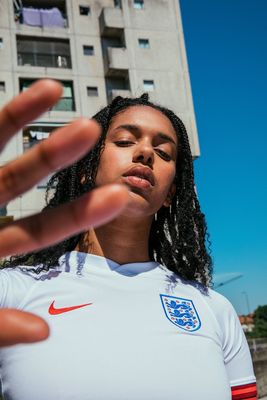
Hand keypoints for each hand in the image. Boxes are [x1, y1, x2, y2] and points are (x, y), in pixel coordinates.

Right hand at [0, 79, 128, 344]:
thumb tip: (44, 333)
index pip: (39, 231)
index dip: (77, 214)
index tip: (117, 194)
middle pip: (22, 180)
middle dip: (57, 156)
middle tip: (95, 130)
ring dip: (23, 120)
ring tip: (56, 90)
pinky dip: (3, 119)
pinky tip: (36, 93)